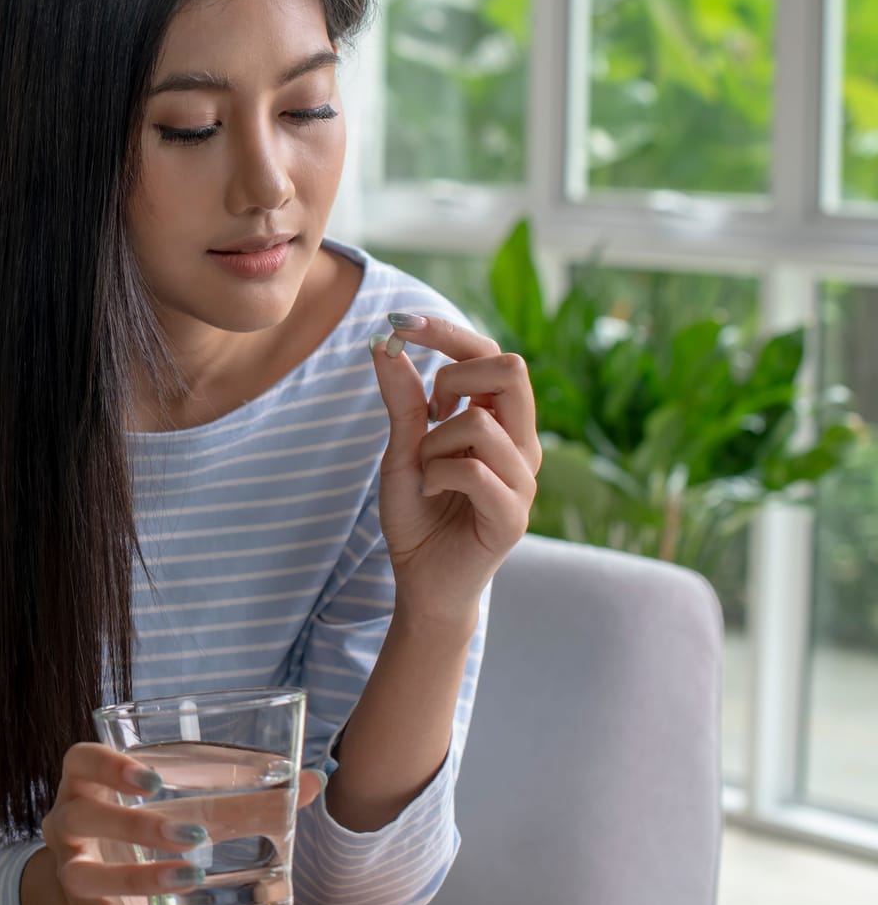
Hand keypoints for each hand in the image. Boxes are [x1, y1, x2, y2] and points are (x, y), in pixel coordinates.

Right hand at [31, 743, 323, 904]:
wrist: (95, 889)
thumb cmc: (148, 835)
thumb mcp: (184, 811)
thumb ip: (244, 799)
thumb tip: (315, 781)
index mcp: (88, 787)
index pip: (79, 760)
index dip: (108, 765)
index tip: (154, 780)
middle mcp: (68, 826)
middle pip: (78, 816)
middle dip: (132, 825)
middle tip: (192, 834)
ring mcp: (72, 872)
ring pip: (83, 874)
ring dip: (137, 878)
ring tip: (189, 876)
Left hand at [367, 314, 538, 619]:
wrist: (422, 581)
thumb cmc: (418, 512)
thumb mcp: (402, 448)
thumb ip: (403, 400)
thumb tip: (382, 343)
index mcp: (501, 422)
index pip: (492, 355)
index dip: (448, 332)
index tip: (400, 323)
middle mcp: (521, 444)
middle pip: (512, 368)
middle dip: (454, 374)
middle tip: (428, 411)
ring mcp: (523, 480)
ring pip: (480, 422)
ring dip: (433, 442)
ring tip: (425, 471)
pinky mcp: (513, 515)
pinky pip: (474, 470)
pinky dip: (437, 475)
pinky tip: (430, 491)